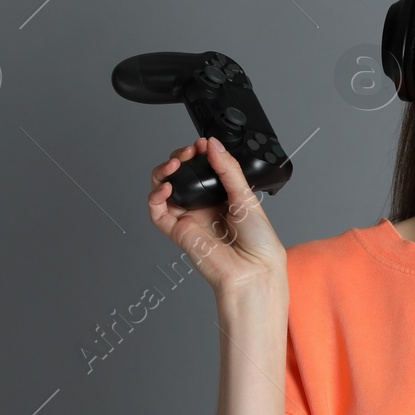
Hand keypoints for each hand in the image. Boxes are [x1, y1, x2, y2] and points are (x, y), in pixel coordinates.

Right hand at [147, 137, 287, 299]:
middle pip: (180, 176)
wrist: (254, 269)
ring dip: (165, 172)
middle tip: (189, 152)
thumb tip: (214, 145)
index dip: (198, 155)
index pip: (201, 169)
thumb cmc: (258, 243)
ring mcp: (189, 218)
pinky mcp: (178, 231)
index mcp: (222, 197)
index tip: (202, 144)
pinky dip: (156, 196)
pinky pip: (158, 211)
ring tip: (175, 163)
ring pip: (164, 190)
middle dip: (180, 159)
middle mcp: (203, 207)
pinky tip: (166, 186)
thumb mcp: (246, 196)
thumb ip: (228, 169)